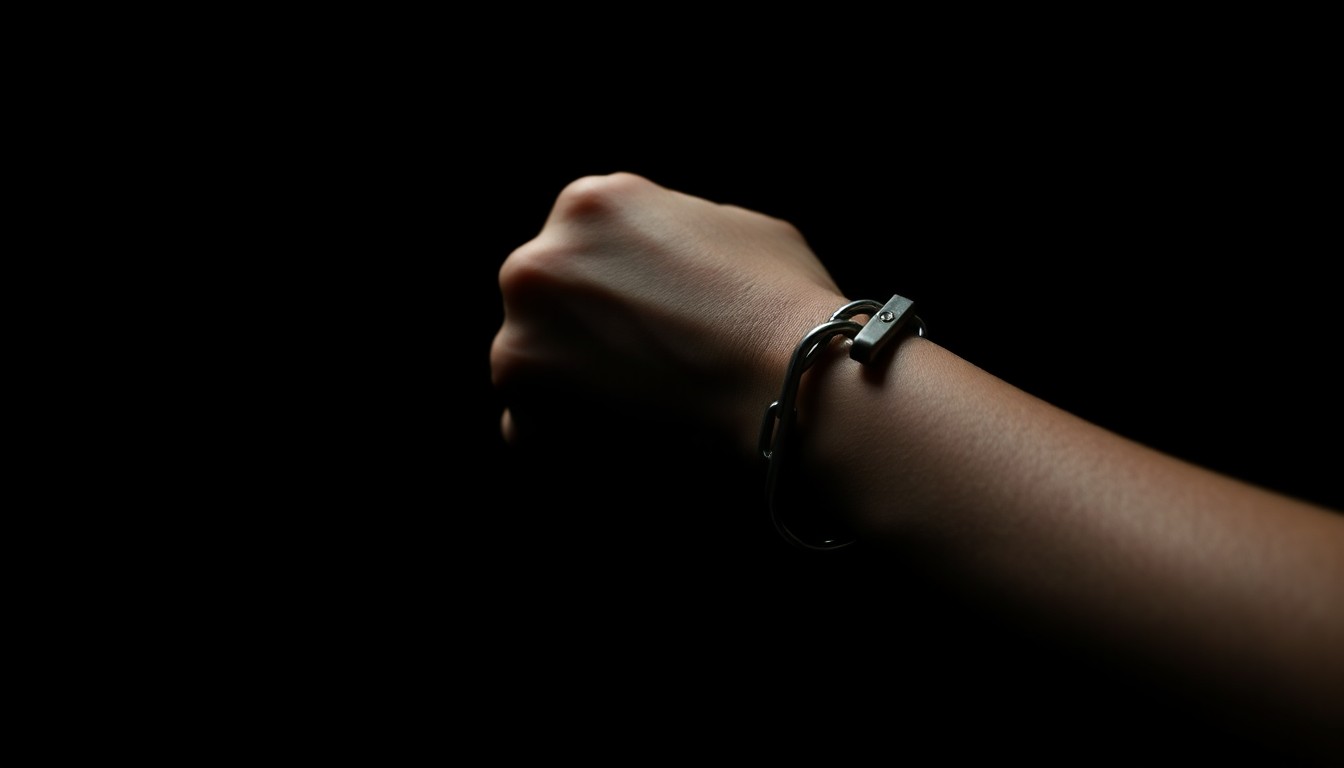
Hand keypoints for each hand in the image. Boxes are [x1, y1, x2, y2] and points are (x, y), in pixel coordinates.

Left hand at [490, 172, 846, 456]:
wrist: (787, 386)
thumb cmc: (778, 306)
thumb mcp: (738, 228)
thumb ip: (679, 231)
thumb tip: (662, 256)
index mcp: (588, 205)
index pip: (584, 248)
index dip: (624, 292)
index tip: (653, 326)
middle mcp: (536, 262)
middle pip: (548, 305)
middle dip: (588, 336)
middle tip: (647, 371)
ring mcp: (520, 336)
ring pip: (533, 366)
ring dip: (574, 389)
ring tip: (643, 413)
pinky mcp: (522, 409)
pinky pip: (529, 430)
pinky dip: (567, 443)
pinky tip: (624, 445)